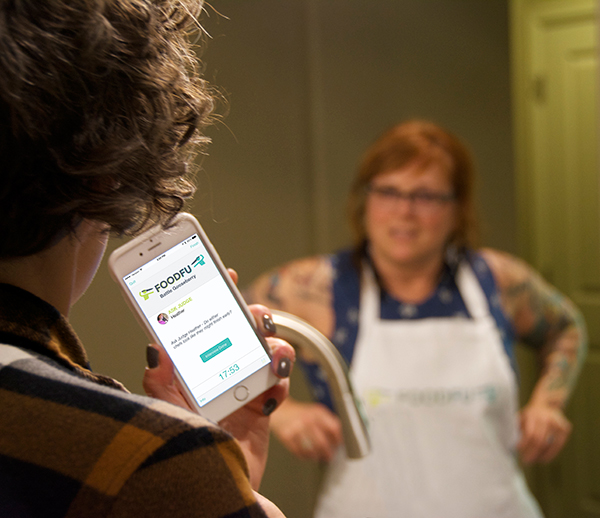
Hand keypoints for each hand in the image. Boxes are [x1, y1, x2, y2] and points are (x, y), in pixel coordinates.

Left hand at [143, 270, 294, 488]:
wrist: (213, 491)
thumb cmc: (182, 451)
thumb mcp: (164, 414)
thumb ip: (159, 383)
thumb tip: (155, 348)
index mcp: (194, 368)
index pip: (205, 323)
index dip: (216, 297)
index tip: (225, 275)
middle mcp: (220, 371)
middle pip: (244, 329)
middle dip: (254, 317)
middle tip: (256, 319)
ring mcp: (244, 387)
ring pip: (269, 350)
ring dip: (275, 348)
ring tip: (271, 359)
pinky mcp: (263, 406)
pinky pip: (281, 384)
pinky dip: (281, 382)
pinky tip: (272, 391)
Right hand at [270, 398, 342, 461]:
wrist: (281, 410)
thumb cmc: (301, 413)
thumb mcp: (316, 411)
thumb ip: (327, 422)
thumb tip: (337, 439)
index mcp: (317, 412)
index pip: (334, 428)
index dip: (338, 439)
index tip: (338, 445)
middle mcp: (307, 419)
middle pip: (323, 442)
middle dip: (328, 452)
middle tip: (329, 456)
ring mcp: (296, 428)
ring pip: (312, 449)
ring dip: (318, 456)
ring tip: (319, 457)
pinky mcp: (287, 436)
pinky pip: (299, 451)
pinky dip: (305, 456)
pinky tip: (307, 455)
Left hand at [517, 400, 571, 463]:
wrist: (546, 404)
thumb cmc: (529, 415)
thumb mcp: (521, 417)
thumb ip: (516, 429)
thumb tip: (509, 445)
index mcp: (532, 414)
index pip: (529, 433)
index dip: (524, 444)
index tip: (518, 451)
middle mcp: (546, 418)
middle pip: (539, 440)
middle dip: (531, 453)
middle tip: (526, 461)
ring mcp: (557, 423)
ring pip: (549, 444)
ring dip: (540, 455)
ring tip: (534, 461)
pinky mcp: (565, 428)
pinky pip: (558, 445)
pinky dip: (550, 454)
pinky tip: (543, 459)